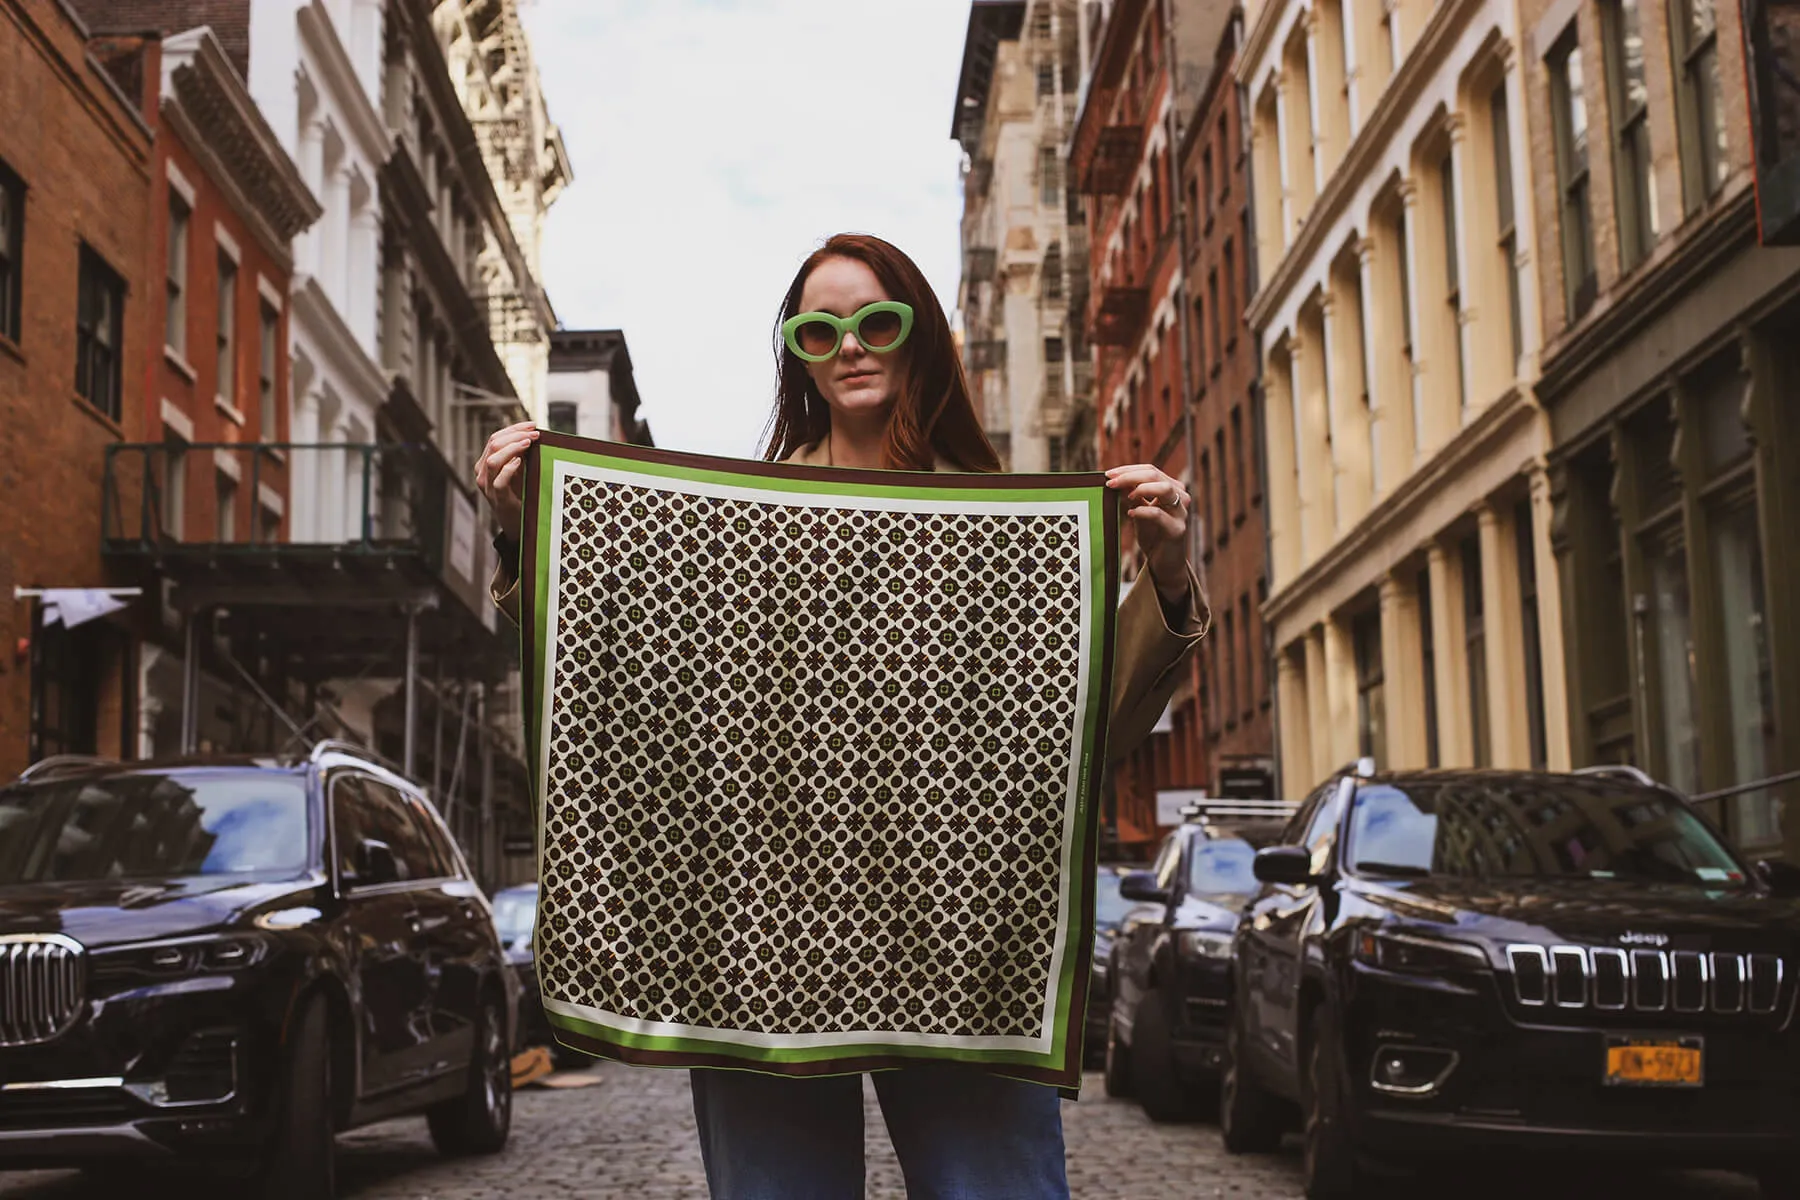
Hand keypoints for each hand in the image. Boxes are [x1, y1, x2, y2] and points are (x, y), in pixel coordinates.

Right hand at [475, 421, 537, 535]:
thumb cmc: (519, 495)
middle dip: (515, 435)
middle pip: (493, 445)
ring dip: (512, 448)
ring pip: (493, 460)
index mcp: (486, 463)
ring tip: (528, 443)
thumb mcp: (519, 470)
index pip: (495, 438)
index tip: (532, 424)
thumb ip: (520, 455)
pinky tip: (519, 461)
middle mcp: (483, 473)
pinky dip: (509, 468)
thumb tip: (530, 435)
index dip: (513, 429)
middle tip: (534, 434)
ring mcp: (488, 486)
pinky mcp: (498, 498)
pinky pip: (499, 481)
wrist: (517, 523)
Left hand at [1104, 464, 1190, 601]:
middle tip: (1110, 482)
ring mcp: (1181, 513)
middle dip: (1129, 476)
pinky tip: (1130, 514)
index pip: (1150, 470)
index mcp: (1172, 489)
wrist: (1164, 563)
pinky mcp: (1177, 530)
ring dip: (1140, 488)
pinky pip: (1158, 514)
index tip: (1107, 474)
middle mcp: (1180, 497)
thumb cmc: (1153, 535)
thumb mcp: (1139, 511)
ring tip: (1126, 496)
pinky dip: (1142, 511)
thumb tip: (1115, 480)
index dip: (1128, 469)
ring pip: (1164, 489)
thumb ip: (1131, 496)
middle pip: (1155, 475)